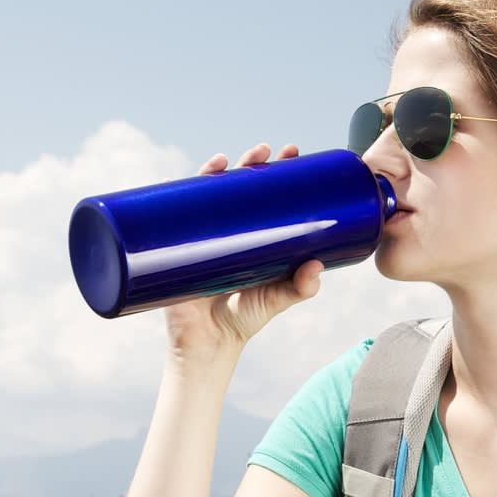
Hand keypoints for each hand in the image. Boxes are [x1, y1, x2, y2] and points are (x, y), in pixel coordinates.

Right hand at [162, 142, 323, 360]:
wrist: (206, 345)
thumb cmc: (243, 321)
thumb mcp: (275, 299)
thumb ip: (298, 287)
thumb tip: (316, 267)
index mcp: (254, 237)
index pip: (268, 196)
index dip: (280, 173)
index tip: (294, 155)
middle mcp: (229, 231)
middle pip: (240, 187)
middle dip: (254, 163)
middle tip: (271, 151)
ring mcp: (204, 236)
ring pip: (212, 193)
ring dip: (222, 169)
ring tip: (235, 158)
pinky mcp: (181, 245)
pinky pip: (182, 212)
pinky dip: (190, 189)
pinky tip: (206, 172)